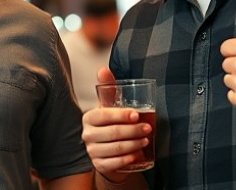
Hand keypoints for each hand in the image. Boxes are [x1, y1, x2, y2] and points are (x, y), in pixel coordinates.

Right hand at [81, 68, 151, 182]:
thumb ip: (108, 88)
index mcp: (88, 118)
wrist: (108, 151)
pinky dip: (127, 159)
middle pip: (112, 133)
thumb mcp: (110, 106)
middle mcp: (87, 135)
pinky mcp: (98, 166)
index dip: (121, 115)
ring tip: (146, 139)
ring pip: (115, 148)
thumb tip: (102, 69)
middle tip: (148, 128)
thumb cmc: (111, 124)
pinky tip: (137, 154)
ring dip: (134, 144)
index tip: (137, 115)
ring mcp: (91, 152)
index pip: (104, 116)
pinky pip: (114, 163)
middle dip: (133, 130)